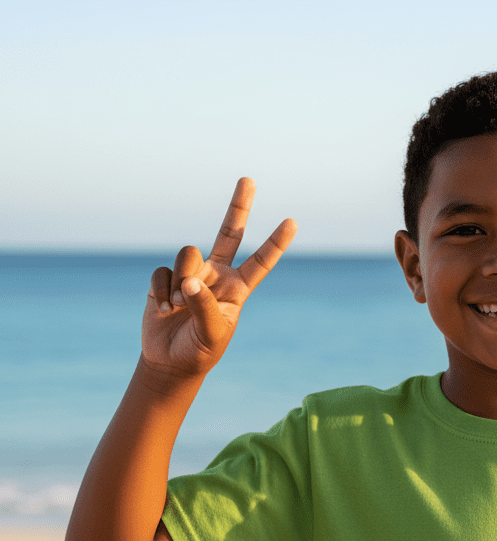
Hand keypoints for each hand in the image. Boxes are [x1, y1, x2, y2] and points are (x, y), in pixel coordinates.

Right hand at [142, 178, 296, 381]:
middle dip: (238, 206)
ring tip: (177, 308)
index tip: (292, 222)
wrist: (170, 361)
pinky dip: (161, 292)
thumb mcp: (211, 334)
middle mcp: (217, 274)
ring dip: (181, 282)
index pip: (261, 262)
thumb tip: (189, 281)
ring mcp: (191, 273)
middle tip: (248, 179)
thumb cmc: (199, 350)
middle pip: (229, 232)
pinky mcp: (165, 277)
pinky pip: (162, 272)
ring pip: (187, 254)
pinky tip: (163, 310)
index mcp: (237, 288)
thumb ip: (204, 307)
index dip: (276, 243)